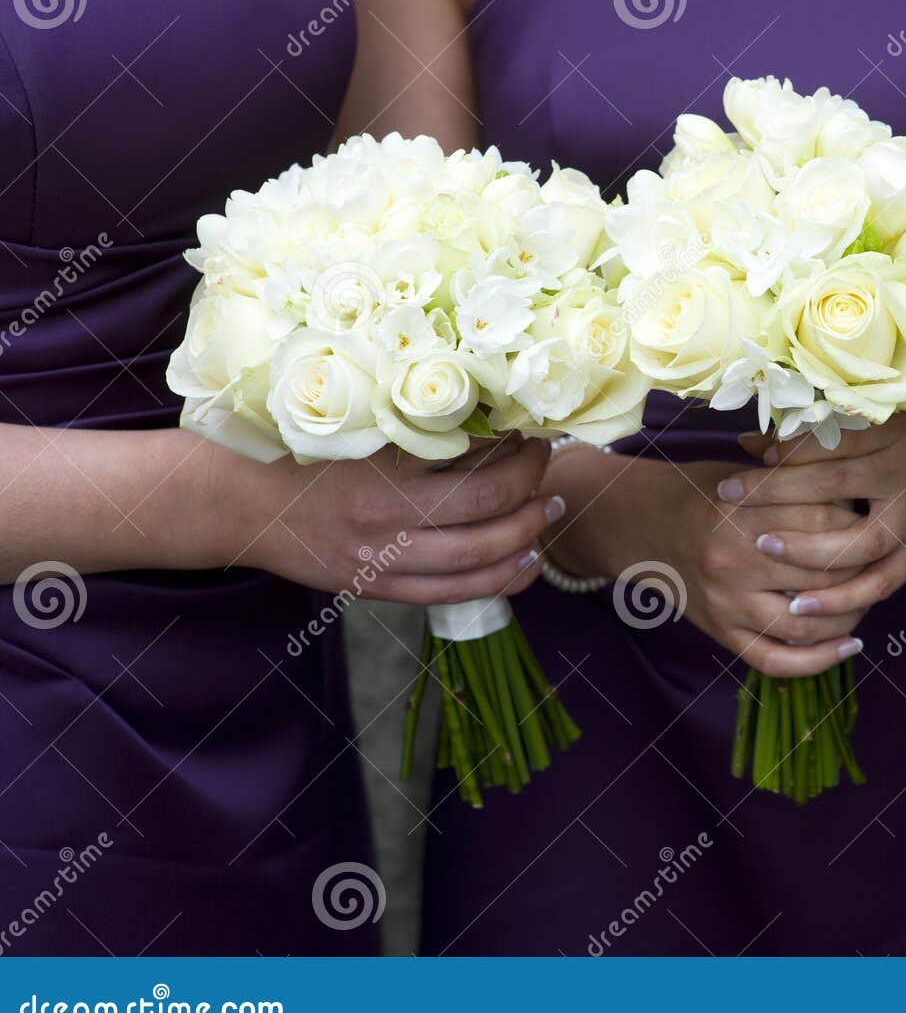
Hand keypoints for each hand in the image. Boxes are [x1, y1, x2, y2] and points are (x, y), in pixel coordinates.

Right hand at [238, 434, 561, 604]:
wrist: (248, 506)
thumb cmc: (306, 455)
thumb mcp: (361, 430)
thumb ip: (420, 429)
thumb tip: (495, 419)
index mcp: (381, 465)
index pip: (472, 455)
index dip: (516, 447)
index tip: (532, 430)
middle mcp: (386, 515)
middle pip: (485, 504)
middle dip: (531, 483)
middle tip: (549, 463)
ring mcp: (383, 559)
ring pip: (477, 556)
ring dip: (527, 533)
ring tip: (550, 511)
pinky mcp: (379, 589)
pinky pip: (454, 593)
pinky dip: (501, 580)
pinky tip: (528, 562)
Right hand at [551, 457, 868, 676]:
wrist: (640, 522)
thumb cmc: (705, 490)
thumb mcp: (748, 473)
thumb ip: (799, 483)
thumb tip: (866, 495)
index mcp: (747, 509)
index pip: (828, 522)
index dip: (862, 525)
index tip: (878, 523)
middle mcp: (736, 558)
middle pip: (824, 575)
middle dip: (863, 573)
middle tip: (881, 566)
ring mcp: (727, 600)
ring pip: (806, 624)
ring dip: (848, 618)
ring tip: (867, 604)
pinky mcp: (720, 631)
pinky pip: (776, 660)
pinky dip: (818, 662)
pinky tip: (849, 647)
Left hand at [716, 400, 905, 617]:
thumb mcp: (880, 420)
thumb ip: (818, 431)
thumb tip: (747, 442)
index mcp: (893, 432)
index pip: (828, 441)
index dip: (784, 452)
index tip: (747, 460)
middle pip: (831, 486)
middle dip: (775, 493)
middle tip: (729, 498)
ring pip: (853, 544)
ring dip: (803, 551)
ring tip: (759, 548)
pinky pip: (877, 584)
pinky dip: (839, 599)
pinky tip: (801, 606)